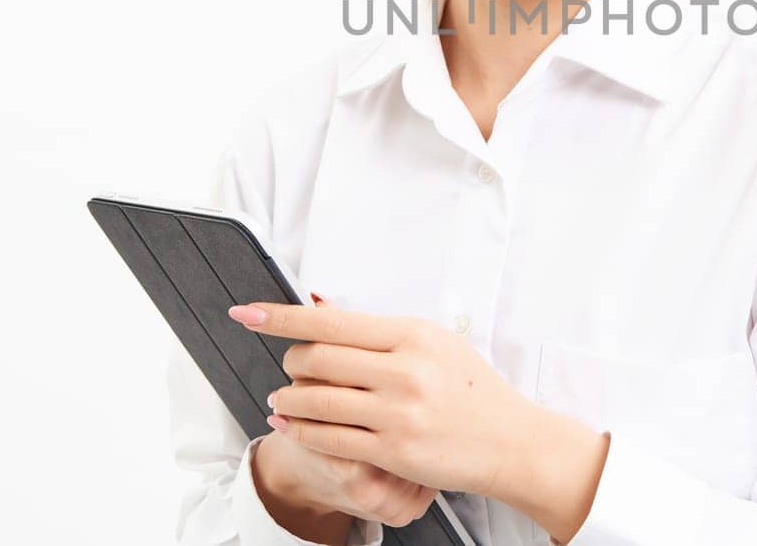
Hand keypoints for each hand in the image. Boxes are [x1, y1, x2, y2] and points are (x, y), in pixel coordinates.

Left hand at [228, 296, 539, 497]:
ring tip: (282, 398)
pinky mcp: (393, 450)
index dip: (280, 317)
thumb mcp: (433, 343)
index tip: (246, 313)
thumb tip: (319, 307)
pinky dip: (300, 429)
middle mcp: (404, 370)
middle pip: (316, 358)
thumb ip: (378, 331)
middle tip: (287, 365)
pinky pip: (328, 438)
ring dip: (287, 399)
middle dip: (289, 361)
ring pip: (315, 400)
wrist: (510, 439)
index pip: (331, 320)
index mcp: (412, 335)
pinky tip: (292, 425)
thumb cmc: (471, 389)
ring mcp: (398, 412)